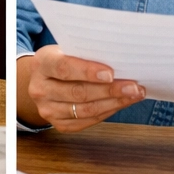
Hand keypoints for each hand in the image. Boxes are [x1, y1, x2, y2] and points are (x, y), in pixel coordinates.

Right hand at [17, 47, 144, 131]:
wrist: (43, 79)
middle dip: (110, 90)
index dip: (88, 72)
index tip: (111, 74)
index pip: (64, 68)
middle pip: (78, 93)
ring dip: (114, 103)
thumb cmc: (62, 59)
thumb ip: (86, 54)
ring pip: (85, 110)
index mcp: (42, 63)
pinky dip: (107, 112)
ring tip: (134, 95)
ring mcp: (47, 109)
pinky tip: (121, 103)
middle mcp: (40, 89)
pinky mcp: (58, 124)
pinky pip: (87, 121)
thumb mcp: (67, 49)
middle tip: (133, 87)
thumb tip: (120, 60)